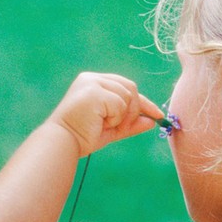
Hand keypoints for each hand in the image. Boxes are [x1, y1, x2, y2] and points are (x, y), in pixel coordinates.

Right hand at [46, 72, 161, 156]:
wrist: (63, 143)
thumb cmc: (83, 136)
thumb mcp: (112, 128)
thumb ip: (130, 123)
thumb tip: (152, 121)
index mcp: (93, 82)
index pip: (125, 86)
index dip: (143, 101)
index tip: (158, 115)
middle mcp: (92, 78)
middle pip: (130, 87)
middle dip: (134, 110)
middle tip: (124, 128)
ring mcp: (92, 83)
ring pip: (127, 96)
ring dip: (123, 116)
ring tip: (106, 126)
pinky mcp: (93, 91)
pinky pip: (120, 103)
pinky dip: (116, 118)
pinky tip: (101, 123)